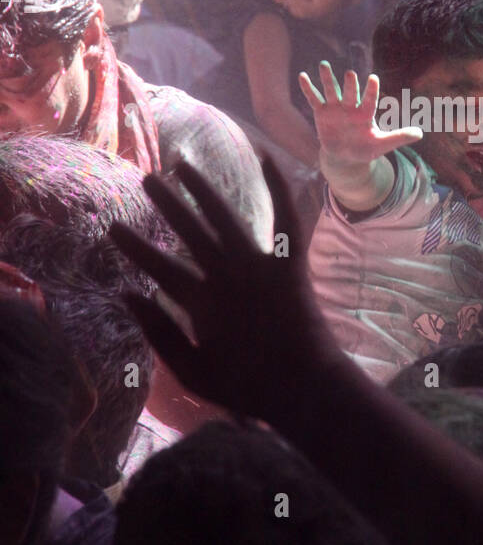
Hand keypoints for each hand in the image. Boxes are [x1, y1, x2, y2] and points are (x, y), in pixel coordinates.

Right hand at [110, 156, 342, 413]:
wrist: (307, 387)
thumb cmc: (248, 387)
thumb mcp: (193, 372)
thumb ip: (160, 334)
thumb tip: (129, 296)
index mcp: (202, 301)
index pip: (160, 267)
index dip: (134, 247)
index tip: (113, 227)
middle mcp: (229, 274)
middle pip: (191, 232)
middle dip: (166, 204)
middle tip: (146, 179)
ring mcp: (261, 266)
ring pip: (226, 218)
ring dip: (203, 190)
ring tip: (183, 165)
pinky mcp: (291, 264)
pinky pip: (287, 218)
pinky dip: (278, 187)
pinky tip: (267, 157)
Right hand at [298, 63, 422, 164]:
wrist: (345, 157)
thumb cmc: (365, 148)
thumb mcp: (382, 145)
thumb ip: (399, 137)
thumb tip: (421, 134)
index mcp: (365, 113)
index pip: (369, 100)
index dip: (371, 90)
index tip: (373, 79)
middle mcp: (350, 106)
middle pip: (350, 93)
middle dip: (350, 85)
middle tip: (350, 74)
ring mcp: (335, 108)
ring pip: (331, 91)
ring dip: (328, 79)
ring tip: (324, 65)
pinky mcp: (321, 112)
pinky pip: (314, 99)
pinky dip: (308, 88)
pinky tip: (303, 76)